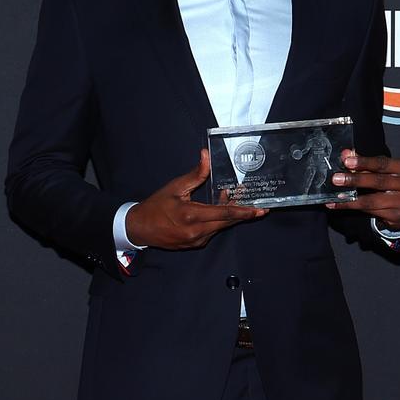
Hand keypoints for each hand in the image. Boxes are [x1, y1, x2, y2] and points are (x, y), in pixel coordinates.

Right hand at [126, 149, 266, 248]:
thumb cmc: (157, 205)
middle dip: (243, 214)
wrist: (140, 228)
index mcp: (192, 215)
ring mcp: (196, 240)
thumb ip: (196, 174)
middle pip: (227, 223)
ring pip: (220, 228)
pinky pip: (212, 232)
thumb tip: (206, 155)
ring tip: (236, 200)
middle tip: (259, 207)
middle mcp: (196, 231)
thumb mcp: (176, 187)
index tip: (259, 211)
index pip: (224, 214)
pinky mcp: (195, 244)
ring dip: (229, 216)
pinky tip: (219, 209)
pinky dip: (218, 221)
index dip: (243, 212)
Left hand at [325, 150, 399, 231]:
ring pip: (373, 200)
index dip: (364, 162)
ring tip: (337, 196)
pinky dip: (354, 207)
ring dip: (351, 198)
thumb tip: (346, 154)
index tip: (347, 162)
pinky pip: (371, 211)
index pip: (383, 163)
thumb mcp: (386, 170)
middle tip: (337, 179)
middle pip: (378, 181)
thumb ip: (367, 162)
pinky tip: (341, 205)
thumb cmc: (397, 184)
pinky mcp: (397, 216)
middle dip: (355, 180)